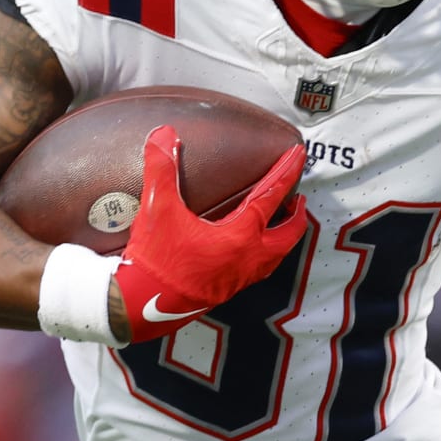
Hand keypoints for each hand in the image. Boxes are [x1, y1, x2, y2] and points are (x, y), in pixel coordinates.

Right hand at [112, 125, 308, 342]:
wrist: (140, 306)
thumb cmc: (155, 259)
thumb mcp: (156, 208)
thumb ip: (161, 168)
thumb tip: (163, 133)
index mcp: (240, 236)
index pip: (272, 196)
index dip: (287, 172)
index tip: (300, 155)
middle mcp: (248, 258)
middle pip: (288, 234)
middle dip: (297, 215)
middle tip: (299, 199)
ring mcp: (240, 278)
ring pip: (276, 256)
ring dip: (284, 237)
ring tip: (282, 223)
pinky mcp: (227, 291)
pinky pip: (258, 270)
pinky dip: (266, 255)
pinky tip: (251, 250)